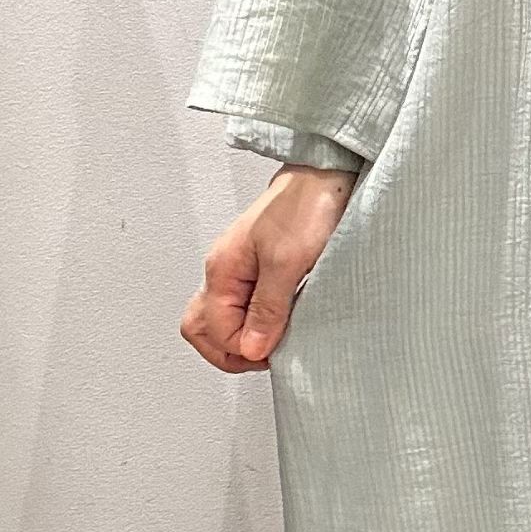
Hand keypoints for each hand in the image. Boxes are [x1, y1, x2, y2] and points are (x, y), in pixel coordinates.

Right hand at [180, 164, 357, 371]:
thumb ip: (267, 309)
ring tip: (274, 341)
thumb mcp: (287, 263)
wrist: (327, 175)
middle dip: (230, 351)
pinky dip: (259, 322)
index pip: (213, 332)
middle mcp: (224, 271)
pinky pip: (245, 306)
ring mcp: (240, 270)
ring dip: (244, 338)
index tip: (273, 351)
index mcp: (221, 270)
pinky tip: (281, 323)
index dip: (243, 350)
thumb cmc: (306, 206)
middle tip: (265, 356)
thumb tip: (251, 348)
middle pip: (203, 329)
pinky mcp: (261, 268)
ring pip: (223, 319)